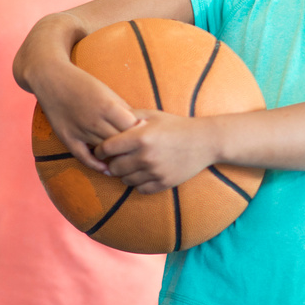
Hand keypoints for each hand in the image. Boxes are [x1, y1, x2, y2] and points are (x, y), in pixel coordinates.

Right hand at [34, 64, 141, 172]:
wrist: (52, 79)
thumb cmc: (83, 83)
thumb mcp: (107, 91)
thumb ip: (122, 108)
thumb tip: (139, 125)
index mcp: (107, 106)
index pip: (131, 127)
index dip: (140, 132)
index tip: (146, 135)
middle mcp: (94, 120)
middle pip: (120, 141)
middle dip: (131, 146)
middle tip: (140, 152)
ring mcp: (80, 131)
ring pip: (105, 150)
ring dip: (116, 156)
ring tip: (128, 160)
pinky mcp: (68, 138)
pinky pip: (83, 157)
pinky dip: (96, 165)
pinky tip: (107, 169)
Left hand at [96, 110, 218, 193]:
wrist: (205, 141)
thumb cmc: (176, 125)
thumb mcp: (152, 114)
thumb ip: (129, 116)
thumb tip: (107, 122)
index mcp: (140, 137)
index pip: (106, 148)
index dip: (100, 150)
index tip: (101, 150)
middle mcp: (145, 156)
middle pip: (113, 168)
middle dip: (113, 162)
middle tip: (119, 157)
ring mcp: (155, 172)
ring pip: (125, 180)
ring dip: (125, 173)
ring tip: (133, 164)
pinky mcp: (163, 183)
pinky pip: (140, 189)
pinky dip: (138, 183)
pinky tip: (144, 173)